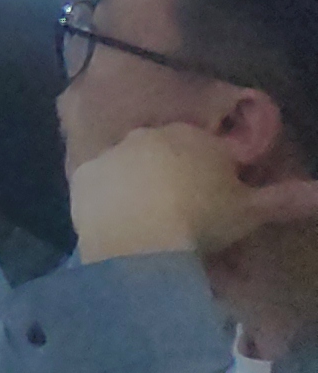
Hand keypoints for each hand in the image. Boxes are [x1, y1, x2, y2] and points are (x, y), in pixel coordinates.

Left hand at [68, 122, 317, 261]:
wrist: (139, 237)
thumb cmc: (202, 219)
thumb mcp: (250, 212)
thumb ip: (286, 199)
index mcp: (195, 139)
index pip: (212, 152)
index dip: (218, 179)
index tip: (219, 206)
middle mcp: (151, 135)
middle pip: (171, 157)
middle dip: (180, 181)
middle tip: (187, 220)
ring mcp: (114, 152)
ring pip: (135, 169)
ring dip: (144, 190)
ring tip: (155, 228)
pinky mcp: (85, 176)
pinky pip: (102, 186)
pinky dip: (111, 202)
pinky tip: (122, 227)